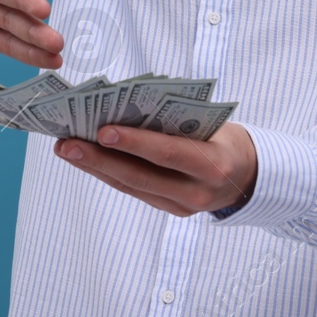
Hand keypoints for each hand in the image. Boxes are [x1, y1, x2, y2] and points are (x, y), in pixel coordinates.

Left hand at [53, 122, 257, 215]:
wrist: (249, 175)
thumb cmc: (222, 136)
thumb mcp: (209, 123)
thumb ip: (173, 119)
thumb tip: (120, 105)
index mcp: (212, 163)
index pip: (168, 153)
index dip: (134, 143)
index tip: (102, 130)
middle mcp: (197, 191)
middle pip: (140, 176)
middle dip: (100, 160)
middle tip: (67, 143)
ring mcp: (182, 206)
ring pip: (131, 186)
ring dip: (95, 168)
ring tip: (67, 149)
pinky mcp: (171, 210)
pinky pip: (135, 191)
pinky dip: (108, 173)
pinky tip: (86, 159)